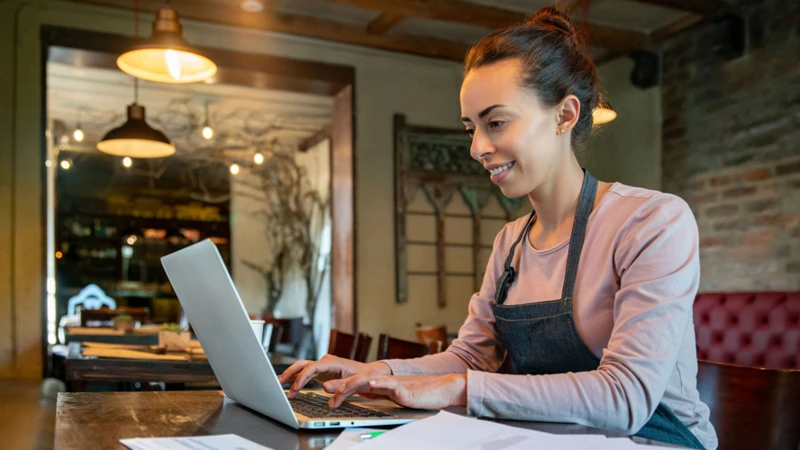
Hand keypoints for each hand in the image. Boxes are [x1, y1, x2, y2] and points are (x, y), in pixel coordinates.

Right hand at [278, 354, 391, 397]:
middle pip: (303, 364)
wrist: (370, 373)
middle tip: (279, 384)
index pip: (312, 367)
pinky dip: (297, 378)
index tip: (295, 388)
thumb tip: (324, 387)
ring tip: (279, 384)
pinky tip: (290, 384)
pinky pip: (306, 373)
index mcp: (332, 362)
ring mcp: (323, 366)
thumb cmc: (364, 376)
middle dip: (291, 373)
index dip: (302, 378)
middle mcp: (326, 362)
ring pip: (303, 368)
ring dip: (291, 375)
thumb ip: (340, 385)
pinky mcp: (323, 372)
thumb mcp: (355, 382)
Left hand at [327, 374, 466, 409]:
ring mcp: (394, 384)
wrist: (442, 389)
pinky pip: (391, 385)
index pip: (357, 385)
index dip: (341, 388)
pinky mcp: (405, 390)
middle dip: (340, 384)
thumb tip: (365, 395)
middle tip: (325, 388)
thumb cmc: (420, 394)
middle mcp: (385, 382)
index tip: (326, 394)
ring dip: (354, 383)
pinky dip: (380, 384)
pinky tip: (372, 384)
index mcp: (381, 385)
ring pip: (370, 381)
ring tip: (341, 387)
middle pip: (358, 380)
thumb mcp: (395, 397)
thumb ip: (381, 395)